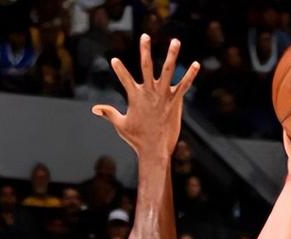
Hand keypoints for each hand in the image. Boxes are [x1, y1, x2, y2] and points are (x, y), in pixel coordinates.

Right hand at [92, 34, 199, 157]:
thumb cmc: (137, 139)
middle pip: (146, 66)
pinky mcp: (175, 102)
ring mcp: (163, 96)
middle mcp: (149, 93)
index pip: (124, 78)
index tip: (115, 61)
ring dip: (171, 55)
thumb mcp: (121, 125)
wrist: (154, 150)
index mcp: (135, 97)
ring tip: (175, 41)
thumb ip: (109, 113)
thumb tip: (94, 109)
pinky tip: (195, 64)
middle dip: (144, 51)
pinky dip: (189, 75)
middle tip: (145, 36)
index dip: (119, 70)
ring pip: (167, 70)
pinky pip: (184, 86)